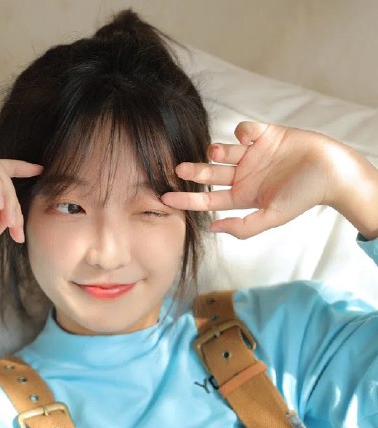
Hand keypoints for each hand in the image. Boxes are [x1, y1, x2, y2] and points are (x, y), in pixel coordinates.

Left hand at [161, 121, 377, 239]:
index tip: (164, 199)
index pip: (208, 200)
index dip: (187, 200)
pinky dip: (240, 132)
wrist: (330, 171)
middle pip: (209, 176)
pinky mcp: (264, 134)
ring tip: (216, 154)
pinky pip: (244, 131)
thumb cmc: (303, 197)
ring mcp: (252, 155)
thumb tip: (212, 229)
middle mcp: (243, 176)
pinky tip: (246, 137)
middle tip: (177, 170)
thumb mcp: (272, 217)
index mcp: (242, 197)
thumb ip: (243, 227)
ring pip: (223, 152)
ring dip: (215, 152)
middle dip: (193, 173)